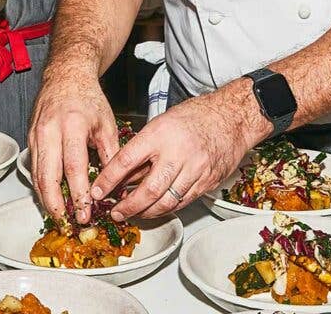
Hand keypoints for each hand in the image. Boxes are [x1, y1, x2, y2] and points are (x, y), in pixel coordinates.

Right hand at [28, 66, 119, 224]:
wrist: (66, 76)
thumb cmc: (88, 99)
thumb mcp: (106, 124)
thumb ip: (111, 155)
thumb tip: (115, 186)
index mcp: (73, 125)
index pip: (74, 167)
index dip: (79, 194)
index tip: (85, 214)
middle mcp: (50, 131)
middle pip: (48, 177)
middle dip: (56, 205)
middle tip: (67, 225)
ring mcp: (36, 135)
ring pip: (37, 176)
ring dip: (46, 200)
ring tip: (59, 218)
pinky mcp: (30, 139)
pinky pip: (34, 168)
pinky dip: (42, 187)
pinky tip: (51, 199)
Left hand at [90, 90, 258, 220]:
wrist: (231, 118)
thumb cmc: (195, 116)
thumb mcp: (161, 123)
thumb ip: (143, 149)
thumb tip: (123, 173)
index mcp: (160, 135)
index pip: (126, 161)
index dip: (109, 180)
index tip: (98, 191)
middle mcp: (177, 154)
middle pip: (147, 190)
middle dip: (128, 206)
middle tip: (116, 211)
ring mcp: (194, 170)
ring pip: (165, 202)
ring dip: (146, 212)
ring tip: (133, 213)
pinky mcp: (207, 182)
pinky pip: (182, 202)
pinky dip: (166, 208)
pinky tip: (156, 209)